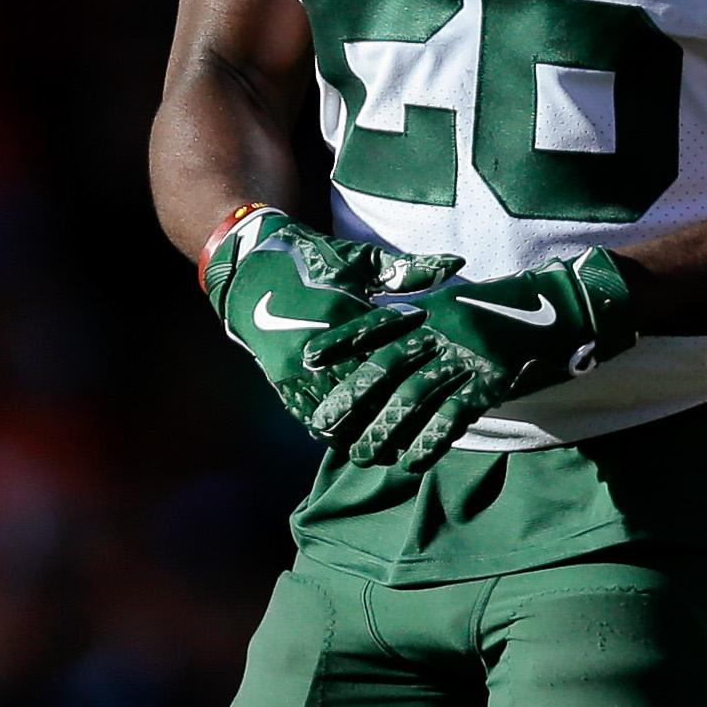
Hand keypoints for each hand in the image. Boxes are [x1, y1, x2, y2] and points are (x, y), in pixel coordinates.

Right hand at [207, 211, 459, 431]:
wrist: (251, 265)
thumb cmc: (314, 258)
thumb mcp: (360, 259)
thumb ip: (407, 268)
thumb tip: (456, 264)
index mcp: (340, 317)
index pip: (380, 362)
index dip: (406, 386)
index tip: (433, 401)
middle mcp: (316, 349)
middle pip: (358, 398)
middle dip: (385, 416)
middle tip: (415, 434)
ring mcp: (293, 368)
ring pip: (332, 415)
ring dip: (359, 431)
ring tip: (387, 447)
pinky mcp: (279, 379)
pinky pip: (307, 415)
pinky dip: (330, 429)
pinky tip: (352, 438)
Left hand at [302, 250, 639, 472]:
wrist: (562, 305)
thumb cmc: (507, 308)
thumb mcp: (460, 304)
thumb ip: (428, 321)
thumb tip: (391, 344)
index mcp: (431, 309)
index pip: (376, 325)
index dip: (341, 342)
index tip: (307, 359)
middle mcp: (442, 330)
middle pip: (386, 366)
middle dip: (352, 397)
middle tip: (324, 425)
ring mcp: (466, 355)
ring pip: (414, 397)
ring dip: (385, 429)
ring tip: (362, 454)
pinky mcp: (491, 380)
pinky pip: (454, 416)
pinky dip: (431, 441)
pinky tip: (412, 462)